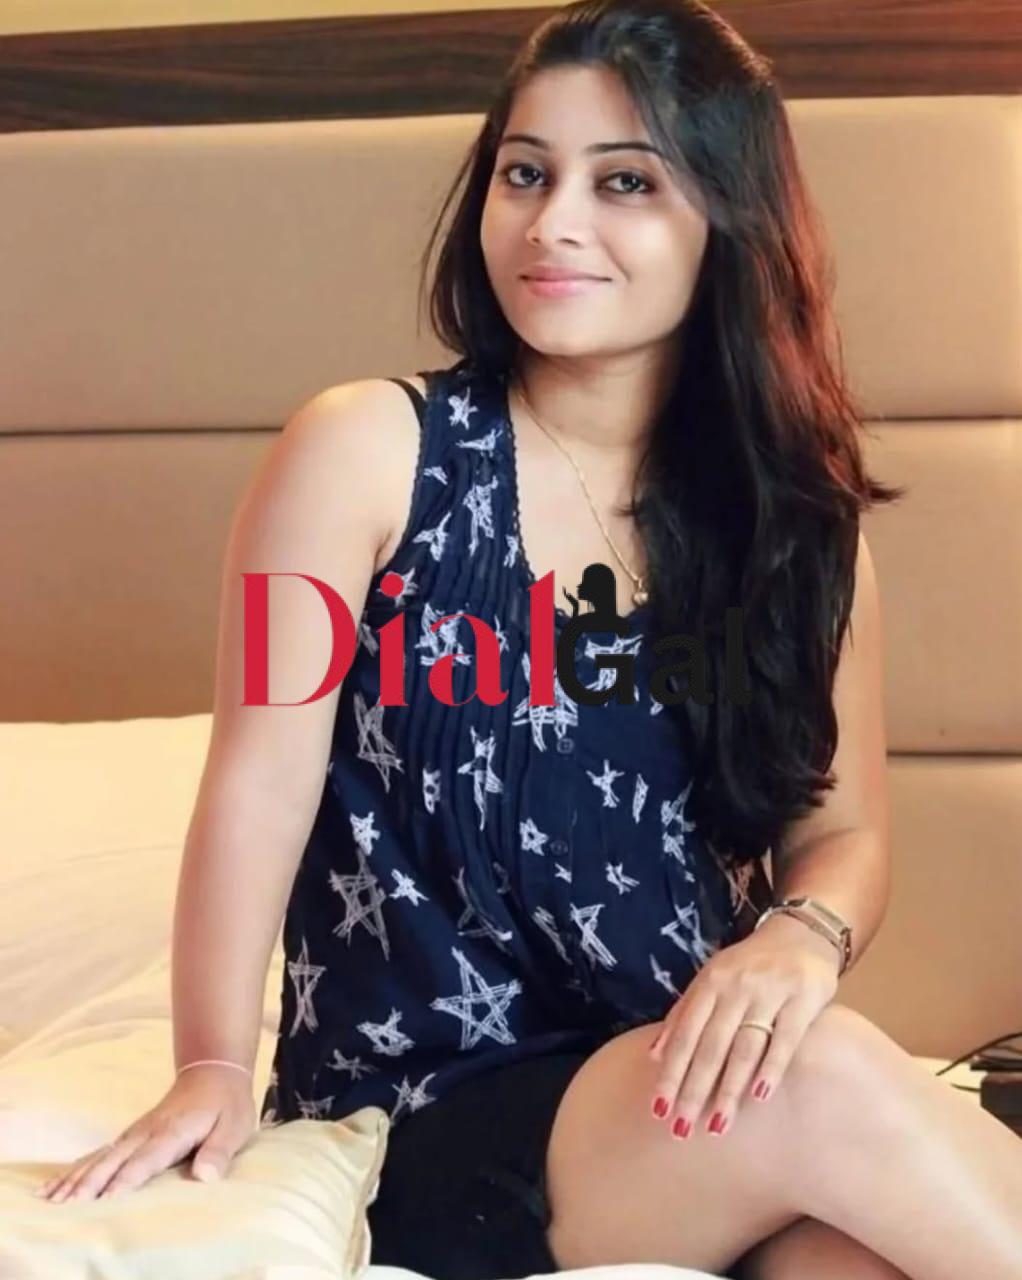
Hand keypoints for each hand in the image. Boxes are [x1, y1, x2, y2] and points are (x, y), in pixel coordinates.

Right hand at [35, 1065, 257, 1201]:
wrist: (214, 1070)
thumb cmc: (227, 1104)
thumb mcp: (235, 1126)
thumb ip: (219, 1151)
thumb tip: (206, 1177)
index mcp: (174, 1131)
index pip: (147, 1159)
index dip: (127, 1179)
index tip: (106, 1200)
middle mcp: (148, 1131)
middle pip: (115, 1159)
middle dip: (90, 1182)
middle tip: (67, 1206)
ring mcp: (135, 1132)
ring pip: (101, 1156)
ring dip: (76, 1177)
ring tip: (51, 1199)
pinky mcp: (130, 1135)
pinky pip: (99, 1153)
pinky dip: (76, 1168)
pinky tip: (55, 1185)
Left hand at [647, 912, 840, 1138]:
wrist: (801, 933)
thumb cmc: (749, 965)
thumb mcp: (712, 980)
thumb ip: (684, 1014)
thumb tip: (653, 1056)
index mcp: (709, 983)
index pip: (685, 1034)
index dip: (671, 1072)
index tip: (658, 1110)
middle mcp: (735, 987)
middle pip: (710, 1045)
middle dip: (694, 1089)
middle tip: (681, 1130)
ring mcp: (769, 992)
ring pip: (744, 1047)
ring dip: (729, 1088)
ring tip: (717, 1125)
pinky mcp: (803, 1000)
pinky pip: (785, 1039)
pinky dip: (771, 1067)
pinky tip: (759, 1096)